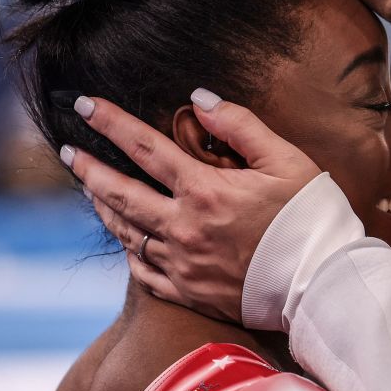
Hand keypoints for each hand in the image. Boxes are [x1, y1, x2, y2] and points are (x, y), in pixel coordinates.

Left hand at [63, 88, 320, 322]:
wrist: (323, 282)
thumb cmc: (310, 216)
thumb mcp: (286, 160)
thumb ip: (240, 125)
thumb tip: (200, 98)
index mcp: (206, 191)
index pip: (145, 148)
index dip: (112, 123)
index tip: (86, 105)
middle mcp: (184, 228)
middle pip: (121, 193)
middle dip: (89, 169)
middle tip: (68, 152)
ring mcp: (183, 264)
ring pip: (127, 232)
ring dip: (104, 207)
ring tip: (90, 190)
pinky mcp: (190, 292)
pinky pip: (144, 272)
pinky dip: (130, 251)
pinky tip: (126, 239)